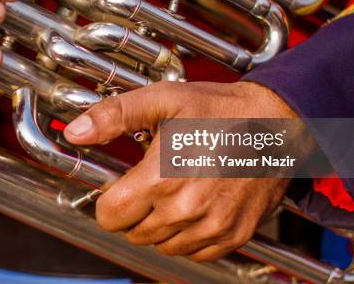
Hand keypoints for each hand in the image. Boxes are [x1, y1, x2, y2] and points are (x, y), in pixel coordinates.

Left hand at [64, 81, 294, 260]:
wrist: (277, 123)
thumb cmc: (220, 110)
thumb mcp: (163, 100)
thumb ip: (114, 116)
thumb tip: (76, 132)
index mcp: (162, 178)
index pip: (110, 216)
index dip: (109, 201)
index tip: (121, 186)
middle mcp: (185, 210)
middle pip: (134, 233)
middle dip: (134, 211)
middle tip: (152, 182)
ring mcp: (212, 227)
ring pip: (163, 246)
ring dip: (160, 225)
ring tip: (176, 191)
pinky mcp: (234, 235)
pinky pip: (195, 253)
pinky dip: (188, 236)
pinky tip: (196, 206)